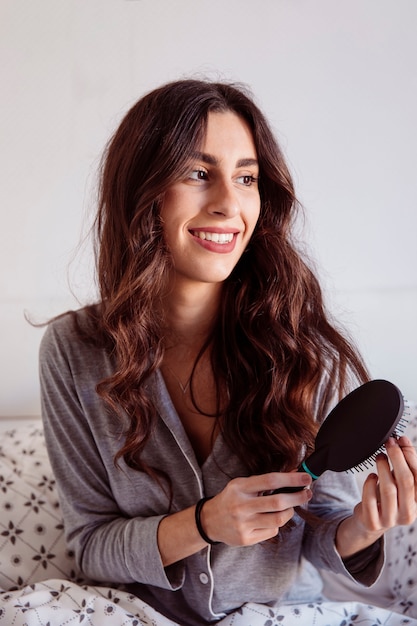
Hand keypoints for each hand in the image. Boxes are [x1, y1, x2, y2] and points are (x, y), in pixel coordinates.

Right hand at [201, 472, 311, 545]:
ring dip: (290, 512)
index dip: (291, 479)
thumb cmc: (231, 498)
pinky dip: (277, 524)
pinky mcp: (247, 539)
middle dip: (297, 497)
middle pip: (277, 502)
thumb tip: (293, 474)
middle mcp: (241, 506)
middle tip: (307, 493)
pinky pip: (271, 531)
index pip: (270, 480)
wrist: (210, 521)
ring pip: (278, 520)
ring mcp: (244, 524)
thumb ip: (265, 481)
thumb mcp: (243, 484)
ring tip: (291, 507)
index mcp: (240, 488)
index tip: (306, 477)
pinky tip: (272, 519)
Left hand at [336, 435, 416, 557]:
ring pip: (388, 489)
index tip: (401, 440)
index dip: (411, 456)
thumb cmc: (387, 496)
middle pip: (405, 481)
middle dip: (397, 458)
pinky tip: (371, 476)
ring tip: (379, 457)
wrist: (370, 520)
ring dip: (383, 468)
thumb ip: (404, 463)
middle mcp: (408, 513)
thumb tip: (402, 440)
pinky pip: (370, 500)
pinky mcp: (372, 522)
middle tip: (389, 443)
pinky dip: (369, 484)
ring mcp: (390, 520)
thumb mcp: (398, 481)